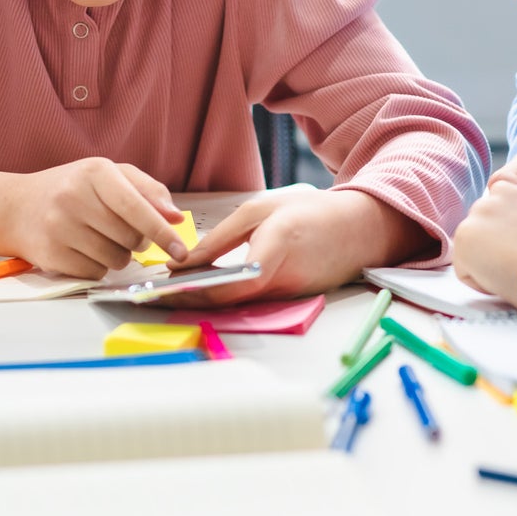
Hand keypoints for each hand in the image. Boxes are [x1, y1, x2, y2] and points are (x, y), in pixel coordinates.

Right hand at [0, 158, 188, 278]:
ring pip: (115, 259)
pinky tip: (83, 250)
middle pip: (130, 237)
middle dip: (137, 241)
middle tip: (124, 232)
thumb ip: (147, 190)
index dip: (162, 231)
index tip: (180, 250)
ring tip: (100, 239)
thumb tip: (176, 217)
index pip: (136, 206)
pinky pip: (95, 273)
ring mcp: (59, 227)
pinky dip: (97, 267)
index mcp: (94, 172)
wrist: (16, 208)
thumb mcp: (108, 176)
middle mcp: (74, 197)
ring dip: (118, 256)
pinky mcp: (51, 255)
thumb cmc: (72, 189)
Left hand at [177, 190, 429, 305]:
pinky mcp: (292, 302)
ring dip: (205, 302)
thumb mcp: (261, 210)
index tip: (166, 288)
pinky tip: (201, 293)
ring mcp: (292, 296)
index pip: (234, 281)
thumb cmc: (311, 212)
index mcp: (279, 247)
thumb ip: (223, 238)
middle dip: (191, 300)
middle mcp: (286, 280)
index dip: (198, 289)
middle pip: (230, 300)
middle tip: (154, 297)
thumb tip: (186, 260)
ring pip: (239, 305)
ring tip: (167, 293)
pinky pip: (253, 304)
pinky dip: (227, 300)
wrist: (361, 229)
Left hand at [450, 178, 516, 309]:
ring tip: (516, 273)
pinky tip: (504, 281)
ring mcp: (482, 210)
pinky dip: (479, 281)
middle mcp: (504, 191)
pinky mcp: (466, 233)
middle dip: (498, 244)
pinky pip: (464, 267)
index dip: (516, 234)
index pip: (510, 208)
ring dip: (488, 261)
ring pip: (475, 243)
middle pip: (489, 222)